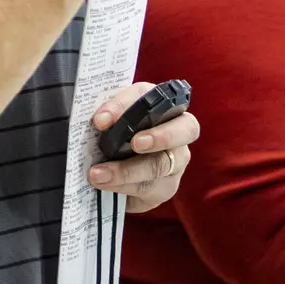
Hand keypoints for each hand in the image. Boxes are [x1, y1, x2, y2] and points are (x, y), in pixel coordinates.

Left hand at [87, 82, 198, 213]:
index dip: (125, 105)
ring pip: (160, 165)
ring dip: (127, 170)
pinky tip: (104, 185)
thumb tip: (99, 121)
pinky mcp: (166, 187)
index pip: (150, 95)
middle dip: (161, 136)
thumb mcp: (110, 120)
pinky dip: (123, 186)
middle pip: (186, 129)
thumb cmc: (114, 133)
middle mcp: (178, 130)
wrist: (113, 168)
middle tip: (136, 143)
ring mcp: (177, 161)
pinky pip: (149, 188)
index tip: (100, 120)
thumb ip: (107, 115)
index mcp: (161, 103)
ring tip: (98, 174)